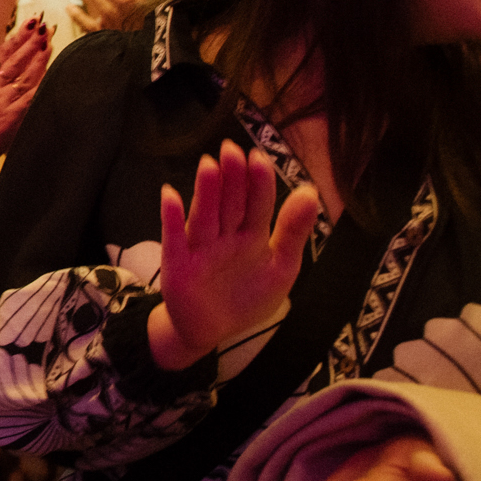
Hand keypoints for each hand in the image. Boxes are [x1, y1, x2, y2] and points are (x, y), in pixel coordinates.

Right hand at [0, 18, 50, 163]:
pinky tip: (51, 75)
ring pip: (25, 75)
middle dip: (30, 42)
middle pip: (15, 60)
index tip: (29, 23)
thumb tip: (12, 68)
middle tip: (43, 26)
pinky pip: (30, 98)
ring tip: (49, 43)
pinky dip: (41, 86)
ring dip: (38, 59)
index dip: (17, 37)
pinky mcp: (12, 115)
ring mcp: (3, 100)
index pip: (2, 53)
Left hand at [67, 0, 150, 34]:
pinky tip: (69, 6)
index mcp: (141, 15)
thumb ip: (141, 2)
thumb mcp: (143, 19)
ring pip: (106, 11)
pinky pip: (90, 28)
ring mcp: (116, 31)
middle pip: (121, 1)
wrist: (129, 61)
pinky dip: (79, 17)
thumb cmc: (136, 36)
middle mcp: (129, 22)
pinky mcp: (103, 40)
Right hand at [148, 141, 318, 370]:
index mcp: (253, 235)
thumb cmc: (247, 296)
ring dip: (205, 191)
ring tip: (209, 165)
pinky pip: (174, 238)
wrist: (211, 331)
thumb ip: (294, 232)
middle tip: (232, 149)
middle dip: (232, 177)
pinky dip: (171, 218)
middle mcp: (225, 235)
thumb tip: (310, 192)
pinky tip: (170, 196)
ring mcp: (200, 247)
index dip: (258, 182)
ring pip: (204, 216)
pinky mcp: (177, 263)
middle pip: (229, 203)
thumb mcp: (281, 268)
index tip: (259, 157)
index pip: (257, 203)